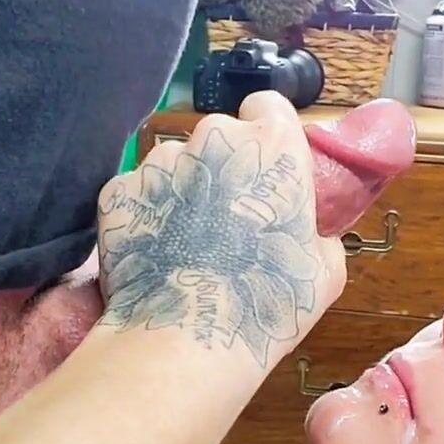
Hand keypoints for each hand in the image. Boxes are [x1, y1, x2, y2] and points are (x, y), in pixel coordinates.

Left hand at [94, 91, 346, 370]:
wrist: (185, 337)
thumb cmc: (266, 299)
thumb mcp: (325, 268)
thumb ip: (315, 229)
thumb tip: (307, 229)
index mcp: (270, 143)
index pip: (268, 106)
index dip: (268, 136)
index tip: (268, 169)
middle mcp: (211, 137)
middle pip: (219, 137)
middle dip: (225, 168)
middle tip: (231, 219)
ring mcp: (158, 162)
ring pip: (176, 165)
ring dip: (185, 192)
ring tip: (190, 245)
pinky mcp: (118, 193)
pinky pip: (140, 195)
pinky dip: (148, 216)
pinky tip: (159, 255)